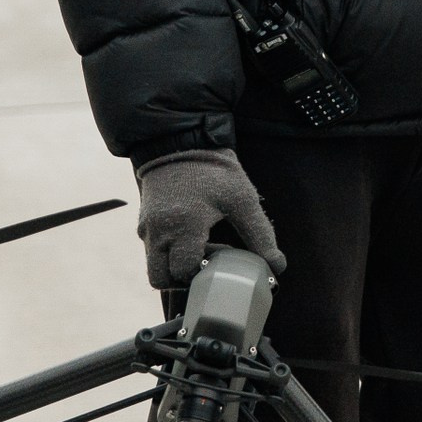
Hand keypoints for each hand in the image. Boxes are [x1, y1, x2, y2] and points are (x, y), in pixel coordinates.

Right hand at [133, 149, 285, 289]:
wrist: (182, 141)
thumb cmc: (214, 170)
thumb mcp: (242, 200)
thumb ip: (260, 235)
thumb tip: (278, 266)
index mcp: (182, 226)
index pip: (182, 272)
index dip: (204, 272)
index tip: (222, 255)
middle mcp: (157, 231)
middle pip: (160, 279)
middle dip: (183, 279)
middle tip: (207, 262)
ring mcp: (146, 228)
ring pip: (154, 267)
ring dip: (175, 266)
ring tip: (201, 246)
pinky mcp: (143, 222)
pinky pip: (152, 251)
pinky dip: (169, 253)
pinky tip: (192, 235)